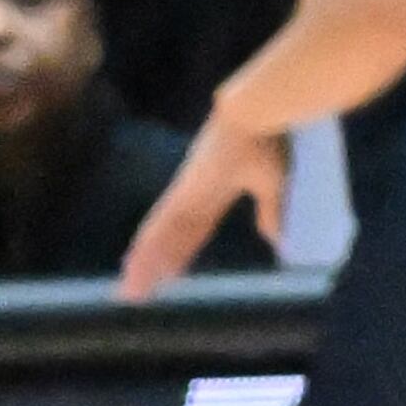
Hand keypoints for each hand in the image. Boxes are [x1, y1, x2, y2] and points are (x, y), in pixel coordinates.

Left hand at [120, 114, 291, 295]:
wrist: (257, 113)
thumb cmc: (268, 141)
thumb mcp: (274, 184)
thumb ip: (271, 212)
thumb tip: (276, 242)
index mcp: (215, 192)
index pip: (193, 230)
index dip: (180, 253)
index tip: (169, 274)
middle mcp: (194, 195)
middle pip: (171, 239)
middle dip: (154, 266)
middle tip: (135, 292)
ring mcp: (186, 192)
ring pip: (160, 235)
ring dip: (145, 264)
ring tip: (129, 290)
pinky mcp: (184, 190)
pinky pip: (162, 223)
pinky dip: (149, 246)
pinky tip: (134, 263)